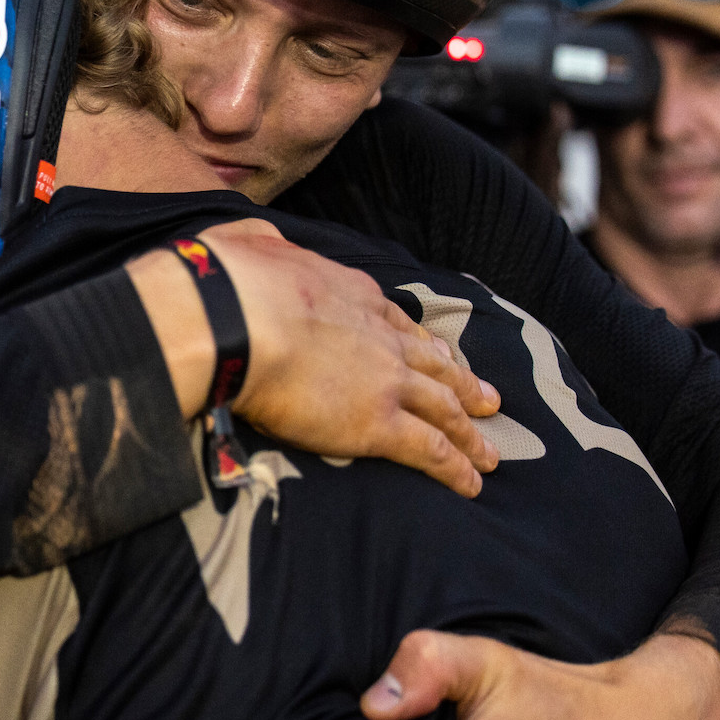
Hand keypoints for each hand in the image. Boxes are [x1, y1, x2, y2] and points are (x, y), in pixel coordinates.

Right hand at [126, 219, 500, 497]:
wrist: (235, 319)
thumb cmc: (229, 282)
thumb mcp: (248, 241)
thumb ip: (260, 241)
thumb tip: (257, 237)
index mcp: (351, 293)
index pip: (396, 320)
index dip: (420, 339)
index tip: (438, 350)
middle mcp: (381, 337)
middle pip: (434, 364)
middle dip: (463, 383)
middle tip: (490, 398)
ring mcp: (387, 381)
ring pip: (444, 408)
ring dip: (470, 431)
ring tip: (490, 451)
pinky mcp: (380, 424)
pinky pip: (431, 450)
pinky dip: (457, 467)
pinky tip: (473, 482)